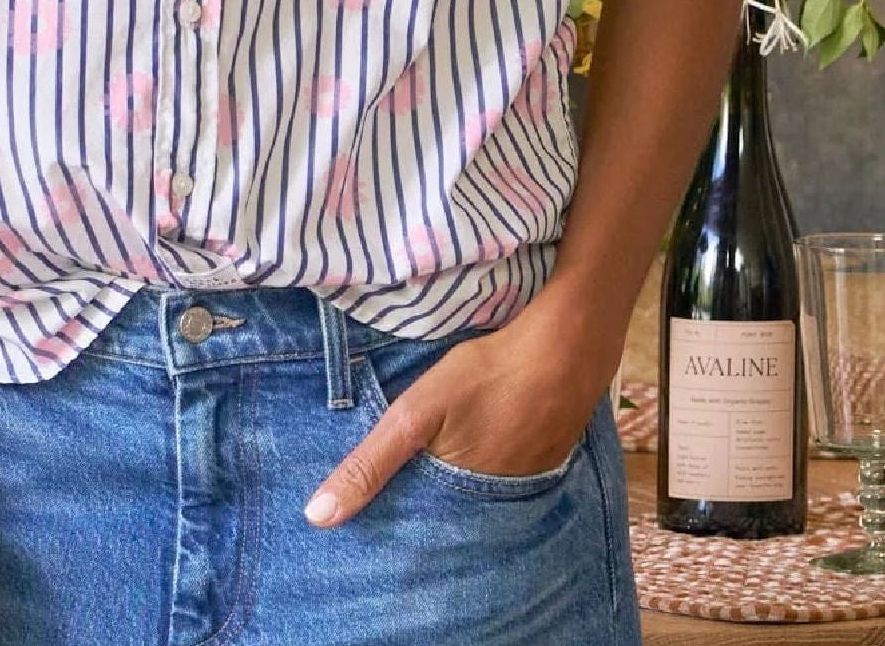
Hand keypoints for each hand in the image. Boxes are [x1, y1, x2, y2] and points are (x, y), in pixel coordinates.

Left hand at [304, 304, 613, 527]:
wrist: (566, 346)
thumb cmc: (487, 376)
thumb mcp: (417, 414)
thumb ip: (371, 463)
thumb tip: (317, 518)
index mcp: (463, 503)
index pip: (422, 532)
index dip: (397, 528)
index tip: (367, 538)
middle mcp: (500, 504)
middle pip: (454, 514)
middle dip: (427, 511)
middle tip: (397, 506)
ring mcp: (531, 480)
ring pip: (484, 494)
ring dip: (463, 489)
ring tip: (436, 479)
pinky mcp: (550, 454)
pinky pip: (514, 472)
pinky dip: (495, 464)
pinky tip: (486, 445)